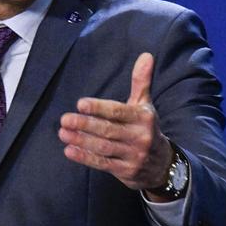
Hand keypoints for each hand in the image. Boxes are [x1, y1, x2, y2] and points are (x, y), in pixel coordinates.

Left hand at [57, 52, 175, 197]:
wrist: (162, 164)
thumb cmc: (146, 128)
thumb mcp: (145, 105)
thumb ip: (141, 81)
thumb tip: (146, 55)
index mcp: (144, 117)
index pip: (118, 112)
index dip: (99, 108)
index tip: (80, 104)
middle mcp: (140, 136)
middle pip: (108, 130)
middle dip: (85, 124)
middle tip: (65, 119)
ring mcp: (133, 155)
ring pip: (104, 147)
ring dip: (81, 141)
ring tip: (63, 133)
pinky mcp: (126, 171)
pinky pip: (103, 164)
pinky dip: (85, 158)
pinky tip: (70, 151)